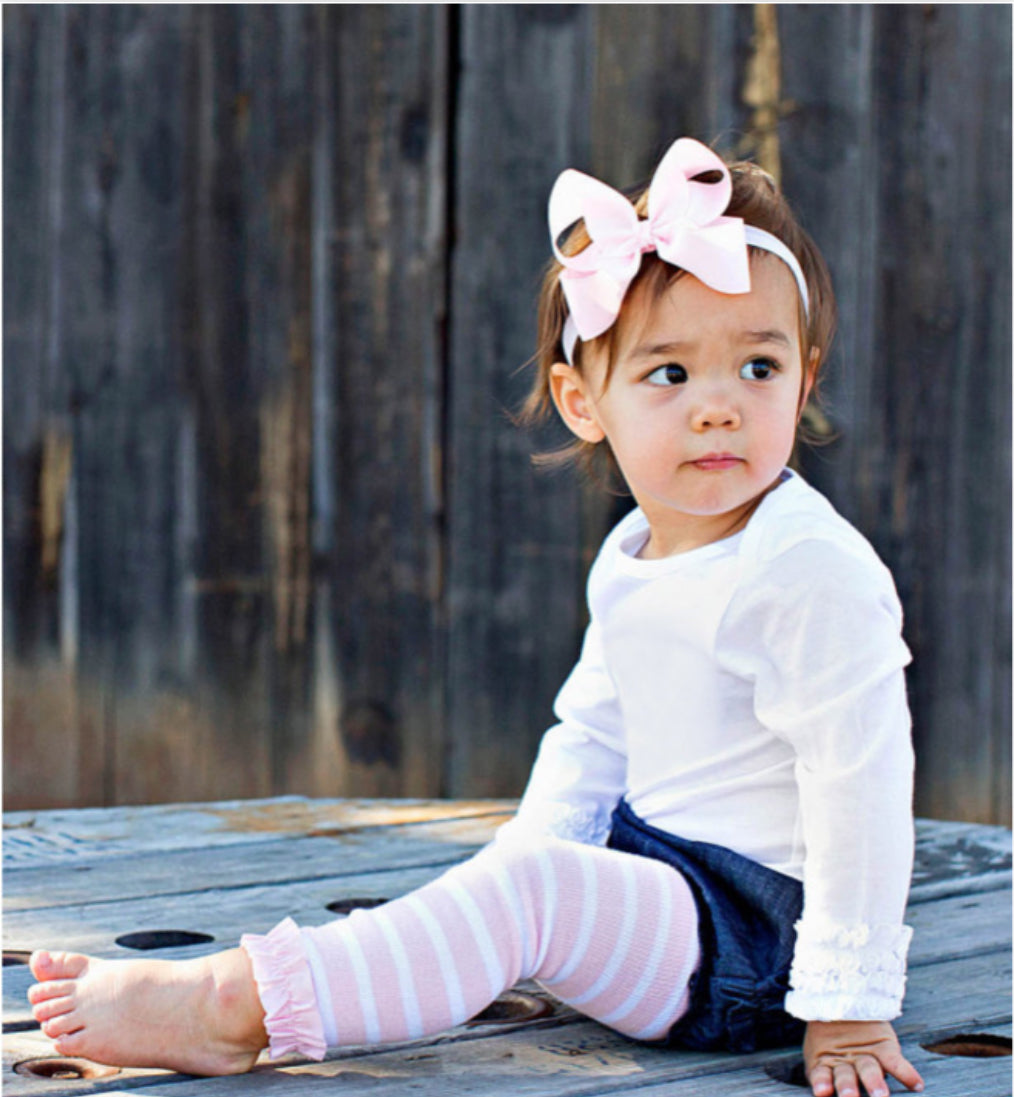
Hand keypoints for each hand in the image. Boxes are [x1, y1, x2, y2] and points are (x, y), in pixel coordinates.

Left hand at [804, 1020, 924, 1096]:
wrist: (843, 999)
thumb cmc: (828, 1035)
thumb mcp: (817, 1050)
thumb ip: (821, 1074)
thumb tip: (816, 1094)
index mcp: (825, 1063)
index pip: (821, 1077)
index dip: (821, 1084)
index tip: (822, 1092)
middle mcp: (845, 1062)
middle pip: (845, 1076)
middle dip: (848, 1088)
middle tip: (850, 1096)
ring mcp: (864, 1054)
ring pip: (869, 1070)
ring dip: (873, 1082)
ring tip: (880, 1094)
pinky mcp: (883, 1045)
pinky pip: (895, 1060)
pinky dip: (906, 1073)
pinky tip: (916, 1085)